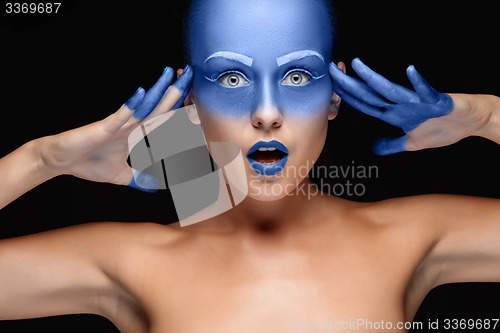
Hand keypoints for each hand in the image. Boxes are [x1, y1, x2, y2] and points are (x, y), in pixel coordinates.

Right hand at [38, 65, 192, 191]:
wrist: (59, 161)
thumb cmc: (87, 164)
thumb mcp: (121, 176)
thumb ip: (140, 179)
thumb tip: (157, 188)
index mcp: (136, 133)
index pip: (163, 119)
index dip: (178, 109)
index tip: (196, 100)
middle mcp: (131, 124)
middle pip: (159, 106)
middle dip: (176, 90)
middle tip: (191, 73)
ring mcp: (118, 124)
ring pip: (143, 105)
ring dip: (158, 90)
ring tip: (171, 74)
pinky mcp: (104, 127)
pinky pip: (120, 114)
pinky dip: (131, 105)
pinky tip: (142, 93)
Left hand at [329, 58, 481, 154]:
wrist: (469, 123)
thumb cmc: (442, 128)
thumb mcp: (412, 143)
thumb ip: (392, 145)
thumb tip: (374, 150)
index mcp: (394, 114)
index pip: (365, 104)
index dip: (347, 97)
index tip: (331, 88)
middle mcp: (401, 105)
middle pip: (370, 94)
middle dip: (350, 83)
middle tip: (332, 69)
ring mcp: (417, 101)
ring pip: (390, 90)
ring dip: (373, 79)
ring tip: (358, 66)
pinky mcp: (436, 101)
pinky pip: (426, 91)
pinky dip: (418, 83)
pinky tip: (410, 71)